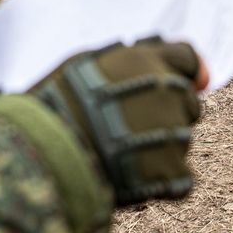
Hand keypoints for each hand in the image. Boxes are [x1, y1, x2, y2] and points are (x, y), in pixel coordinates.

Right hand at [30, 39, 207, 204]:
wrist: (44, 151)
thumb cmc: (55, 104)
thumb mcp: (84, 63)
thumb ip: (127, 57)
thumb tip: (155, 50)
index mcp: (147, 60)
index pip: (186, 58)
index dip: (185, 71)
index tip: (185, 83)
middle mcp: (167, 90)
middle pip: (188, 101)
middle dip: (168, 112)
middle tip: (129, 127)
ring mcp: (173, 131)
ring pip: (181, 139)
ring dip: (160, 147)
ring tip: (120, 154)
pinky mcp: (172, 170)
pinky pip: (180, 178)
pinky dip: (160, 182)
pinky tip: (130, 181)